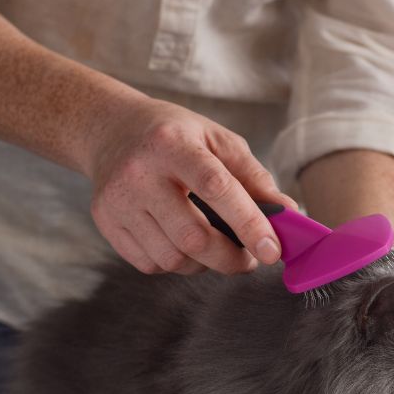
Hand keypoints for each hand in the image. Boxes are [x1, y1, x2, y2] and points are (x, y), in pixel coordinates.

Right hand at [86, 98, 295, 274]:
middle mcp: (139, 173)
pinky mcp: (105, 222)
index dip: (249, 224)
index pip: (216, 188)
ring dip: (206, 264)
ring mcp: (117, 200)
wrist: (112, 130)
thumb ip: (254, 178)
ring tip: (216, 247)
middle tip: (250, 259)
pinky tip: (184, 243)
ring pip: (173, 258)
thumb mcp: (218, 140)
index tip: (273, 251)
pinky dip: (178, 263)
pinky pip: (151, 264)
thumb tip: (287, 215)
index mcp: (172, 144)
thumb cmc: (175, 135)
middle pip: (192, 237)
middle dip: (231, 258)